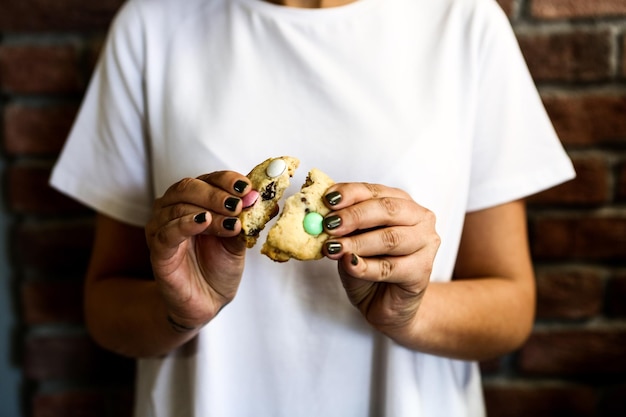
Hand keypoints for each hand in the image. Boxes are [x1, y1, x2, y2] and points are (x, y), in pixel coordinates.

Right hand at [145, 171, 251, 330]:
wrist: (207, 301)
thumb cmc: (219, 266)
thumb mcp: (238, 240)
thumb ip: (245, 220)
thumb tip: (259, 199)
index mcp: (195, 201)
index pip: (207, 179)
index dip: (226, 179)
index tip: (246, 186)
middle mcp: (174, 209)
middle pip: (188, 187)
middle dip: (216, 193)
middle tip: (238, 204)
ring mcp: (162, 228)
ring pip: (179, 207)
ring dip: (209, 210)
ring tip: (231, 221)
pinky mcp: (158, 250)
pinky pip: (168, 231)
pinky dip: (186, 223)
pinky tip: (203, 222)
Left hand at [322, 183, 439, 339]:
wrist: (386, 304)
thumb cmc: (370, 267)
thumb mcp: (351, 241)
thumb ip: (342, 228)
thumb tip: (322, 218)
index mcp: (401, 202)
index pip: (374, 191)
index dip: (350, 193)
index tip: (327, 200)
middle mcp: (419, 218)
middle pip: (387, 210)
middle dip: (354, 216)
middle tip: (329, 224)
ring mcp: (426, 244)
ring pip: (390, 238)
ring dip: (358, 243)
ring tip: (334, 248)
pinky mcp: (422, 271)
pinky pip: (390, 267)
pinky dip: (366, 267)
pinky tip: (350, 265)